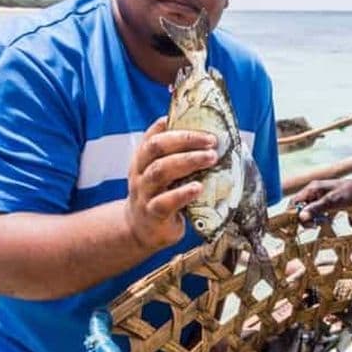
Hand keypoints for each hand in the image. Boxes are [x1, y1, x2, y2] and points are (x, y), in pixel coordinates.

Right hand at [125, 117, 218, 249]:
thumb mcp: (163, 174)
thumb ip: (177, 157)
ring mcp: (144, 193)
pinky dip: (182, 193)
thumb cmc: (161, 195)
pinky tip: (198, 187)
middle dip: (186, 140)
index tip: (197, 121)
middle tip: (212, 141)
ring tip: (210, 158)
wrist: (142, 230)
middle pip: (156, 148)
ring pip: (161, 171)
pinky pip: (165, 202)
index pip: (153, 136)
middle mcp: (140, 172)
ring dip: (188, 161)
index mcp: (142, 159)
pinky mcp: (153, 214)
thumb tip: (211, 140)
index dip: (172, 126)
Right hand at [290, 179, 351, 223]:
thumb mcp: (332, 201)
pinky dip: (319, 218)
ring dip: (312, 219)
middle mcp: (313, 191)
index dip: (294, 213)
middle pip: (301, 207)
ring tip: (321, 223)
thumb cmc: (349, 192)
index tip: (299, 224)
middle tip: (313, 226)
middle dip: (304, 218)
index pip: (295, 201)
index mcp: (312, 188)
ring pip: (309, 210)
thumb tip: (301, 217)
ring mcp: (319, 196)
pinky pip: (317, 211)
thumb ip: (316, 209)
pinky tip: (326, 221)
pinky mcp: (325, 202)